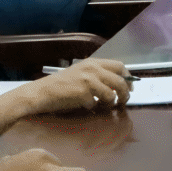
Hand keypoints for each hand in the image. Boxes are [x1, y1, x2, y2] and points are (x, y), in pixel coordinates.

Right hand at [0, 58, 131, 132]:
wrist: (41, 93)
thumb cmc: (61, 85)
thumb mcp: (81, 74)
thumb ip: (98, 76)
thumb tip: (117, 85)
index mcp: (93, 62)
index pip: (120, 66)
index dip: (128, 77)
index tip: (130, 87)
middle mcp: (93, 69)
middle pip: (120, 80)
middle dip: (125, 92)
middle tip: (123, 101)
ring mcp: (88, 80)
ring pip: (111, 93)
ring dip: (111, 102)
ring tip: (106, 106)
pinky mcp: (82, 93)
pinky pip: (95, 103)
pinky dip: (93, 107)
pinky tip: (86, 107)